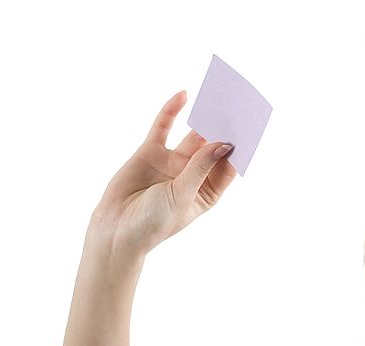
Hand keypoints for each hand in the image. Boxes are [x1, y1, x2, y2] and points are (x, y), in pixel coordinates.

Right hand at [89, 91, 236, 257]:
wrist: (116, 229)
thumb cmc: (154, 222)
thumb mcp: (182, 196)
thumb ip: (201, 168)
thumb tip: (223, 144)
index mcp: (207, 192)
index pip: (228, 165)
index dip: (238, 148)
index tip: (249, 128)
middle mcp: (192, 174)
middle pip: (213, 146)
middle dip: (224, 128)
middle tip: (237, 105)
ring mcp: (172, 162)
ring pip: (192, 135)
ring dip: (203, 118)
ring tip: (217, 97)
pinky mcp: (150, 152)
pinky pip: (163, 127)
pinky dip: (172, 111)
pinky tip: (183, 96)